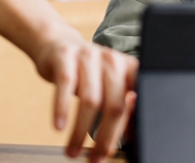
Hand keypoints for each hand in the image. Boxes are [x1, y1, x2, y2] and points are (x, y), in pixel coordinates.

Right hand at [0, 0, 137, 161]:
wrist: (57, 44)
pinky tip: (59, 127)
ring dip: (80, 131)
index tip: (123, 149)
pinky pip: (65, 86)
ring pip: (90, 100)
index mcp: (129, 68)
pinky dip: (62, 110)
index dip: (132, 128)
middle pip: (115, 105)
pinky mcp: (65, 57)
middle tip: (97, 158)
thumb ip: (122, 105)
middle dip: (107, 137)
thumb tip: (131, 140)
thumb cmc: (87, 73)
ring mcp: (88, 56)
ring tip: (73, 150)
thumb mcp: (109, 84)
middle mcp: (112, 60)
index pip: (137, 101)